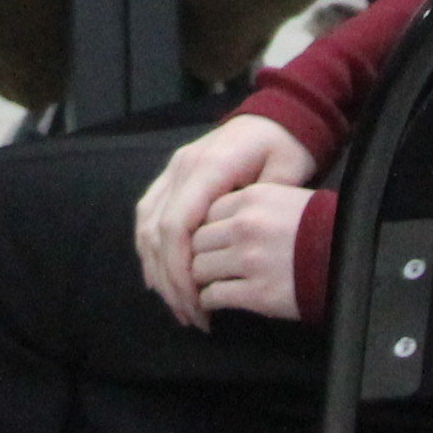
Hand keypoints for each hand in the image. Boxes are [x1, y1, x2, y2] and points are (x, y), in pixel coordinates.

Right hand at [132, 113, 313, 328]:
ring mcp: (172, 170)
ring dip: (156, 269)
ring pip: (146, 226)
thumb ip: (261, 204)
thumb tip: (237, 242)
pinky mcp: (171, 177)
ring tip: (177, 305)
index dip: (180, 271)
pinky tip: (161, 278)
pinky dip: (150, 250)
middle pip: (156, 232)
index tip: (197, 305)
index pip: (177, 226)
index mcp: (208, 167)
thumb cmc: (285, 146)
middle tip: (190, 316)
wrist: (277, 115)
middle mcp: (181, 167)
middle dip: (169, 280)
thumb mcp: (286, 171)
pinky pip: (148, 216)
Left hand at [186, 183, 314, 326]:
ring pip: (199, 269)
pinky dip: (208, 301)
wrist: (349, 260)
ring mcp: (248, 260)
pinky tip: (214, 303)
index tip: (208, 242)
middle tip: (203, 268)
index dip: (205, 230)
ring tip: (206, 286)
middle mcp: (245, 227)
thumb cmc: (324, 229)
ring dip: (200, 280)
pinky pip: (213, 296)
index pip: (206, 212)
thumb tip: (223, 219)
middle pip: (198, 241)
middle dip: (198, 256)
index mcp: (252, 199)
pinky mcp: (255, 293)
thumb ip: (253, 205)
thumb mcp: (288, 199)